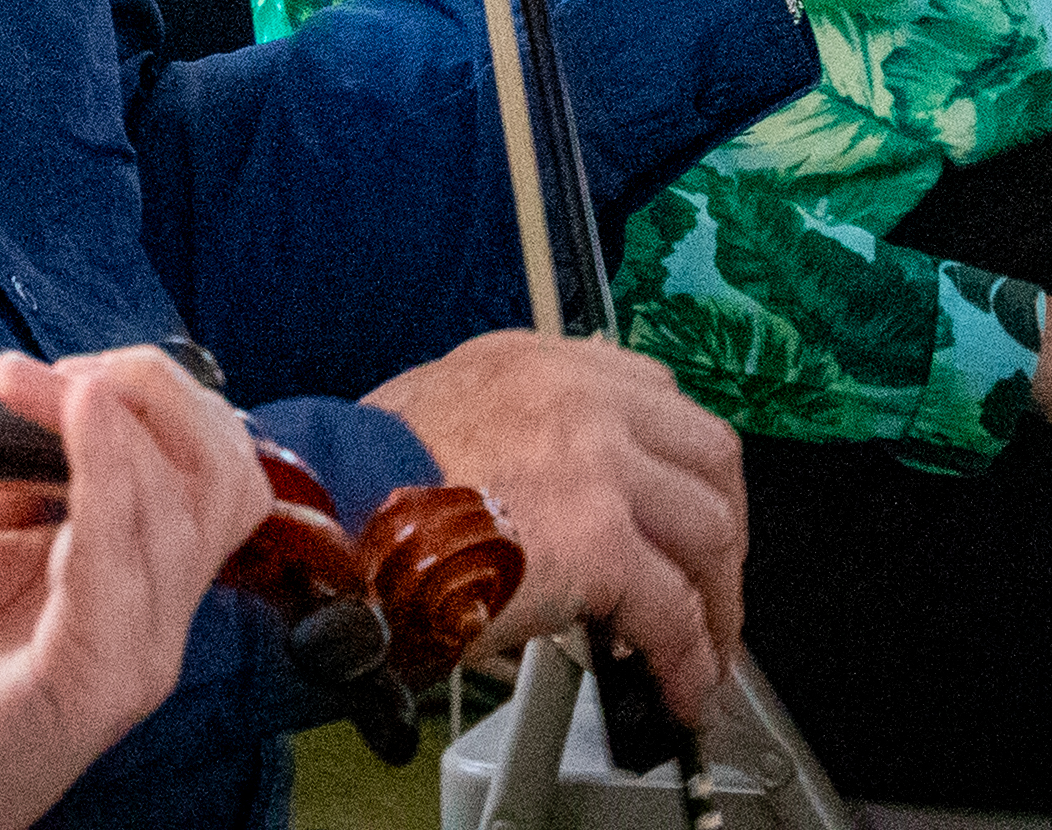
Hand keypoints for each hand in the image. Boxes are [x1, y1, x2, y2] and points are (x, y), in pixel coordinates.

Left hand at [0, 347, 268, 829]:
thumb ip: (30, 463)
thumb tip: (59, 387)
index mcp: (139, 587)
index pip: (216, 467)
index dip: (153, 394)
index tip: (58, 370)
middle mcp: (155, 625)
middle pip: (224, 475)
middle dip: (152, 392)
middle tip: (57, 378)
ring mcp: (129, 661)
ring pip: (184, 510)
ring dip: (105, 420)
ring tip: (29, 391)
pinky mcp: (82, 689)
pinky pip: (119, 571)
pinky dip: (105, 479)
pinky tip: (72, 420)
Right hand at [360, 332, 745, 718]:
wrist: (330, 520)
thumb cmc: (355, 484)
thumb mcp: (433, 410)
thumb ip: (502, 426)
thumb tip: (539, 487)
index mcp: (538, 363)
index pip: (651, 392)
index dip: (678, 460)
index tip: (679, 504)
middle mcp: (580, 396)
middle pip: (706, 452)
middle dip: (721, 525)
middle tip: (710, 579)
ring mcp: (601, 463)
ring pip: (710, 528)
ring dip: (718, 598)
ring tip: (706, 648)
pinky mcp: (603, 540)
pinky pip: (675, 610)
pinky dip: (689, 658)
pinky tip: (681, 688)